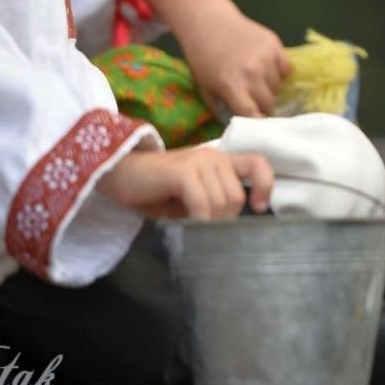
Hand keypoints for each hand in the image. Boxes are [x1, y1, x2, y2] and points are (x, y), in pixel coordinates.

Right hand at [99, 147, 274, 219]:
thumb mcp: (192, 197)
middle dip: (222, 220)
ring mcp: (199, 161)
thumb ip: (214, 203)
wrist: (120, 175)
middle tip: (200, 227)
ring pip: (221, 202)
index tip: (257, 208)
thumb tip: (231, 228)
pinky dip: (197, 220)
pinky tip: (185, 224)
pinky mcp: (182, 171)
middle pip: (236, 197)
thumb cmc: (156, 191)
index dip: (265, 186)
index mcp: (220, 160)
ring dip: (207, 223)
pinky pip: (202, 203)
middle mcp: (214, 156)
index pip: (258, 164)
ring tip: (188, 224)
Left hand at [178, 5, 292, 118]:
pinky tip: (267, 70)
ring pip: (278, 87)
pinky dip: (280, 73)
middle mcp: (252, 73)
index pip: (253, 115)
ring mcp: (266, 58)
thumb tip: (238, 127)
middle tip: (253, 100)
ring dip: (270, 89)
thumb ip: (221, 110)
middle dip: (262, 106)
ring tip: (257, 82)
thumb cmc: (202, 58)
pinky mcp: (275, 45)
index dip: (255, 122)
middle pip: (269, 103)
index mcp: (232, 86)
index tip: (254, 123)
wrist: (208, 22)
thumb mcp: (204, 89)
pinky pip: (286, 69)